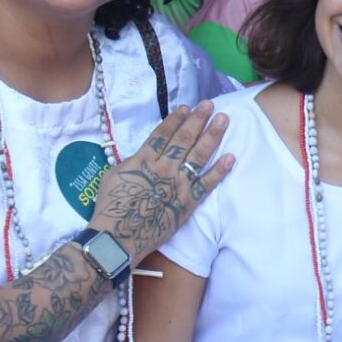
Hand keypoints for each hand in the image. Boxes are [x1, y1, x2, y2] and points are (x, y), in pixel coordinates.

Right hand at [90, 100, 234, 265]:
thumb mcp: (114, 176)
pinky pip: (207, 184)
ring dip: (212, 136)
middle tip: (210, 105)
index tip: (187, 107)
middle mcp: (164, 168)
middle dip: (198, 120)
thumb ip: (133, 162)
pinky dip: (220, 170)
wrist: (119, 237)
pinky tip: (231, 157)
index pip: (163, 134)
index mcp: (143, 160)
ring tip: (223, 120)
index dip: (176, 119)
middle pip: (184, 139)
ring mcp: (178, 185)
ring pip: (199, 156)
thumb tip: (143, 155)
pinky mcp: (188, 203)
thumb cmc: (111, 207)